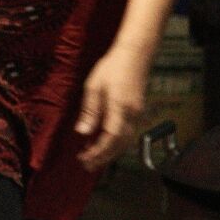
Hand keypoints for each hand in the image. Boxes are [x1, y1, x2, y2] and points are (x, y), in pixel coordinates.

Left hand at [73, 48, 149, 172]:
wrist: (135, 54)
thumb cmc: (112, 66)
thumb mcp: (94, 86)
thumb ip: (90, 111)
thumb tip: (82, 132)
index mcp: (119, 108)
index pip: (110, 138)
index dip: (98, 152)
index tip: (84, 158)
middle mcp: (131, 114)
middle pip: (119, 145)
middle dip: (103, 157)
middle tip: (86, 165)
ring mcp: (137, 114)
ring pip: (125, 141)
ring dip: (109, 152)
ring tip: (93, 157)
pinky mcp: (137, 111)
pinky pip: (127, 133)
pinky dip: (116, 143)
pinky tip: (104, 142)